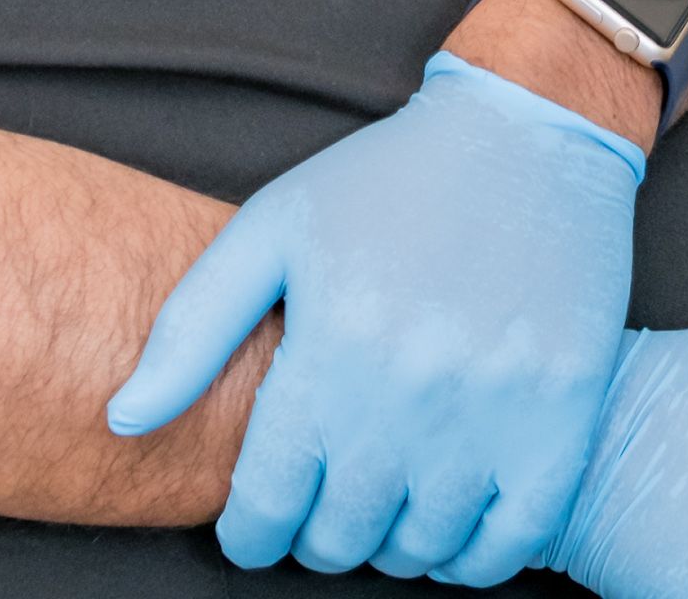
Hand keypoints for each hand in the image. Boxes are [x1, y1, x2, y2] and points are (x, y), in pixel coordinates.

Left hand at [108, 54, 644, 581]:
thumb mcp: (275, 228)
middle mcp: (410, 396)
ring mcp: (494, 414)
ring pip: (418, 548)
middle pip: (341, 539)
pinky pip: (507, 544)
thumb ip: (191, 328)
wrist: (531, 133)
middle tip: (325, 496)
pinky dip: (470, 555)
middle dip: (317, 534)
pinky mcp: (563, 419)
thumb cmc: (393, 180)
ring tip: (384, 500)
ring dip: (390, 543)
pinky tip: (450, 518)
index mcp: (331, 352)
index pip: (267, 509)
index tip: (258, 518)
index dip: (251, 532)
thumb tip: (124, 420)